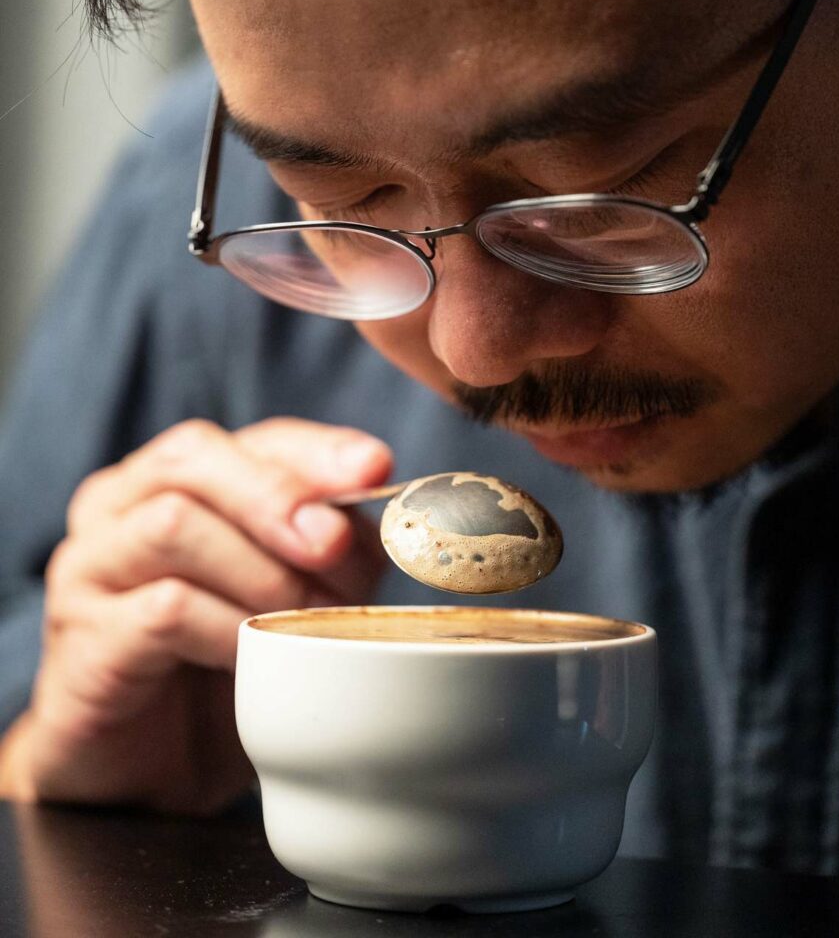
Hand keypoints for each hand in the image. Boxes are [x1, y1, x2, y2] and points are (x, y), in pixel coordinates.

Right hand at [0, 417, 391, 813]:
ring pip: (173, 524)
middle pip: (193, 459)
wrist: (148, 780)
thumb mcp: (294, 597)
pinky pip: (162, 609)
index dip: (317, 451)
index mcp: (175, 479)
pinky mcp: (82, 640)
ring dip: (259, 570)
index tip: (374, 467)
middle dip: (277, 495)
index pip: (252, 438)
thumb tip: (376, 511)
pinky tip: (254, 658)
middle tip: (332, 543)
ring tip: (305, 620)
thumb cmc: (224, 671)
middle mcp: (118, 506)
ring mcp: (88, 569)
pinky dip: (226, 627)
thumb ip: (329, 547)